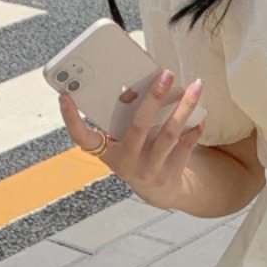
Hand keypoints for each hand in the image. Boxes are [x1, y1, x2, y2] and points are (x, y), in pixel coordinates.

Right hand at [58, 69, 205, 208]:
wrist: (157, 191)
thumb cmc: (135, 154)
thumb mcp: (120, 142)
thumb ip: (122, 119)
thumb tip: (143, 85)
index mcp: (106, 152)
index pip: (81, 138)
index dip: (70, 119)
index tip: (64, 96)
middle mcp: (125, 163)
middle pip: (138, 126)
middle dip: (153, 98)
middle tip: (165, 74)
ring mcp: (149, 171)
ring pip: (169, 134)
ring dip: (184, 108)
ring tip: (196, 86)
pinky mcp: (170, 175)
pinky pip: (185, 147)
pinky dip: (195, 128)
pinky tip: (202, 112)